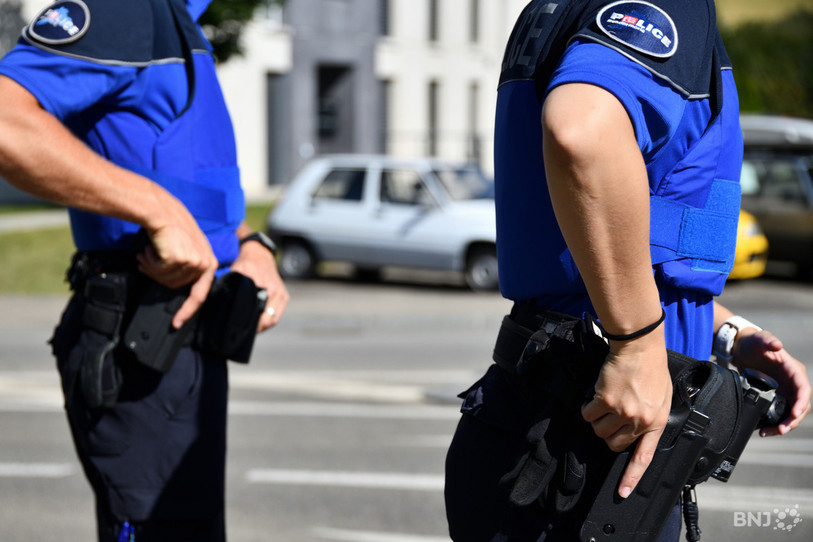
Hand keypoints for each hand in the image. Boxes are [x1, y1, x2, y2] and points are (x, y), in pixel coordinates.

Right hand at [136, 222, 217, 328]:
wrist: (161, 211)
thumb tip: (173, 287)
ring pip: (166, 280)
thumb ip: (185, 268)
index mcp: (209, 263)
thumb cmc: (170, 229)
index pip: (200, 294)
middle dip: (157, 277)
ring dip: (151, 268)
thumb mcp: (185, 249)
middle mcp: (205, 263)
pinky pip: (158, 272)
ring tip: (147, 253)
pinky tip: (149, 249)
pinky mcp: (181, 258)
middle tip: (146, 263)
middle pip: (176, 287)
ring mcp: (194, 261)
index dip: (187, 310)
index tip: (177, 324)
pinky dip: (149, 262)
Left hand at [230, 240, 289, 331]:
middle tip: (243, 331)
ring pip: (274, 320)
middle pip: (268, 320)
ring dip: (263, 325)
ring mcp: (282, 294)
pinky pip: (277, 314)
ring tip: (250, 327)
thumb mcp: (236, 271)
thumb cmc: (246, 263)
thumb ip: (232, 286)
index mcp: (266, 286)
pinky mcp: (284, 296)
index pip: (261, 315)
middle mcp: (276, 291)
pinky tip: (258, 320)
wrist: (260, 254)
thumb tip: (225, 305)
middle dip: (257, 328)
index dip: (251, 325)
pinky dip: (268, 319)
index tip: (240, 328)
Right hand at [581, 336, 671, 498]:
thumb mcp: (662, 398)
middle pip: (614, 444)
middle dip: (609, 434)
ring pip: (599, 430)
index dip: (631, 476)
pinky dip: (587, 407)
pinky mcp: (605, 400)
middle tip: (611, 418)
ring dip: (597, 419)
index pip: (643, 457)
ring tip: (605, 402)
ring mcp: (622, 412)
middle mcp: (639, 421)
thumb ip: (651, 417)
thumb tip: (637, 433)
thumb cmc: (651, 369)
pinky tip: (596, 395)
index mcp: (656, 422)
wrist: (639, 347)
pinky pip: (588, 414)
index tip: (622, 492)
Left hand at [733, 329, 811, 435]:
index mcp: (793, 370)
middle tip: (780, 429)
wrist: (741, 349)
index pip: (803, 389)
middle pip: (800, 405)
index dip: (801, 402)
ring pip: (791, 412)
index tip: (794, 413)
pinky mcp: (777, 396)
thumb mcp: (759, 339)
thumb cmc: (753, 343)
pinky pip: (780, 413)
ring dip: (784, 424)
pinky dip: (774, 422)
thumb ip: (767, 340)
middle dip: (793, 419)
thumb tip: (777, 345)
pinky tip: (764, 429)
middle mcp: (793, 382)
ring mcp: (785, 390)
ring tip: (769, 432)